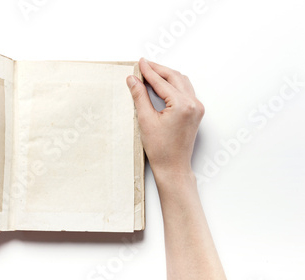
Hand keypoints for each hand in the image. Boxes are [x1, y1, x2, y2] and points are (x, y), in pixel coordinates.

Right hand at [127, 58, 203, 177]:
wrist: (173, 167)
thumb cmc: (160, 149)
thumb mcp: (146, 120)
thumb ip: (140, 96)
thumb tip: (133, 79)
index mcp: (182, 105)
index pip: (161, 82)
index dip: (148, 71)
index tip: (139, 63)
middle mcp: (193, 103)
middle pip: (174, 77)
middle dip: (158, 70)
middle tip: (144, 65)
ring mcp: (197, 108)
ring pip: (181, 82)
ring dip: (167, 75)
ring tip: (151, 72)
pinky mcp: (196, 112)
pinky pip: (185, 91)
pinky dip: (174, 84)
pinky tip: (162, 84)